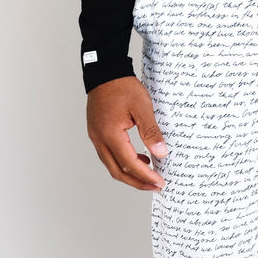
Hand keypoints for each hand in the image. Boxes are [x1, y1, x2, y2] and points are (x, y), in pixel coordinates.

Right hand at [86, 75, 167, 190]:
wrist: (105, 72)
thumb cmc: (122, 86)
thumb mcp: (142, 106)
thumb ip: (151, 131)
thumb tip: (161, 152)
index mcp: (110, 134)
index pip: (129, 164)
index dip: (145, 175)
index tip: (159, 182)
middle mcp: (99, 139)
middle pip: (117, 171)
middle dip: (137, 182)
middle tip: (155, 186)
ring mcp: (96, 137)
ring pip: (111, 165)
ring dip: (129, 173)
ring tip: (148, 173)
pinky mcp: (97, 133)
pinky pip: (108, 155)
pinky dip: (123, 161)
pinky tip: (137, 156)